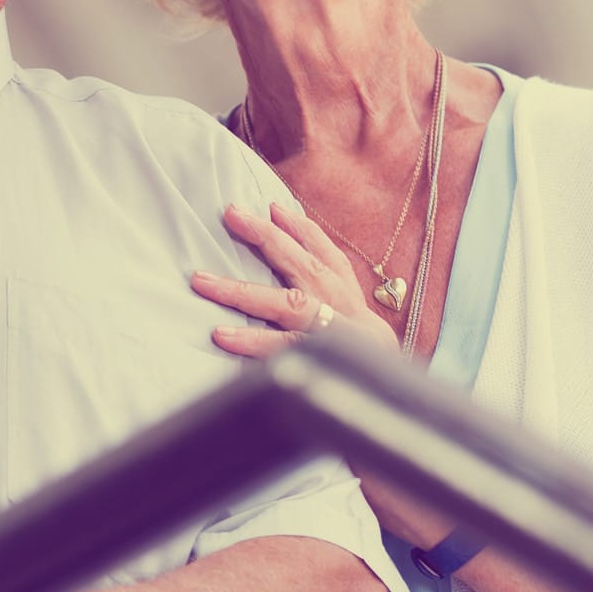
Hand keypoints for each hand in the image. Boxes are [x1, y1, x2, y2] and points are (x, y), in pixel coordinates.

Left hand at [190, 200, 398, 358]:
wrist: (389, 384)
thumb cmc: (355, 334)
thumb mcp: (344, 295)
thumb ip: (315, 257)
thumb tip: (279, 214)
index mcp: (342, 290)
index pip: (322, 251)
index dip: (298, 227)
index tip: (268, 207)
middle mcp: (337, 305)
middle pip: (303, 265)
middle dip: (267, 238)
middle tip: (232, 215)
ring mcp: (327, 332)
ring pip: (287, 305)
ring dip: (243, 292)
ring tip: (203, 281)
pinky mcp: (316, 362)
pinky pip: (281, 349)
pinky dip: (253, 341)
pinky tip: (223, 334)